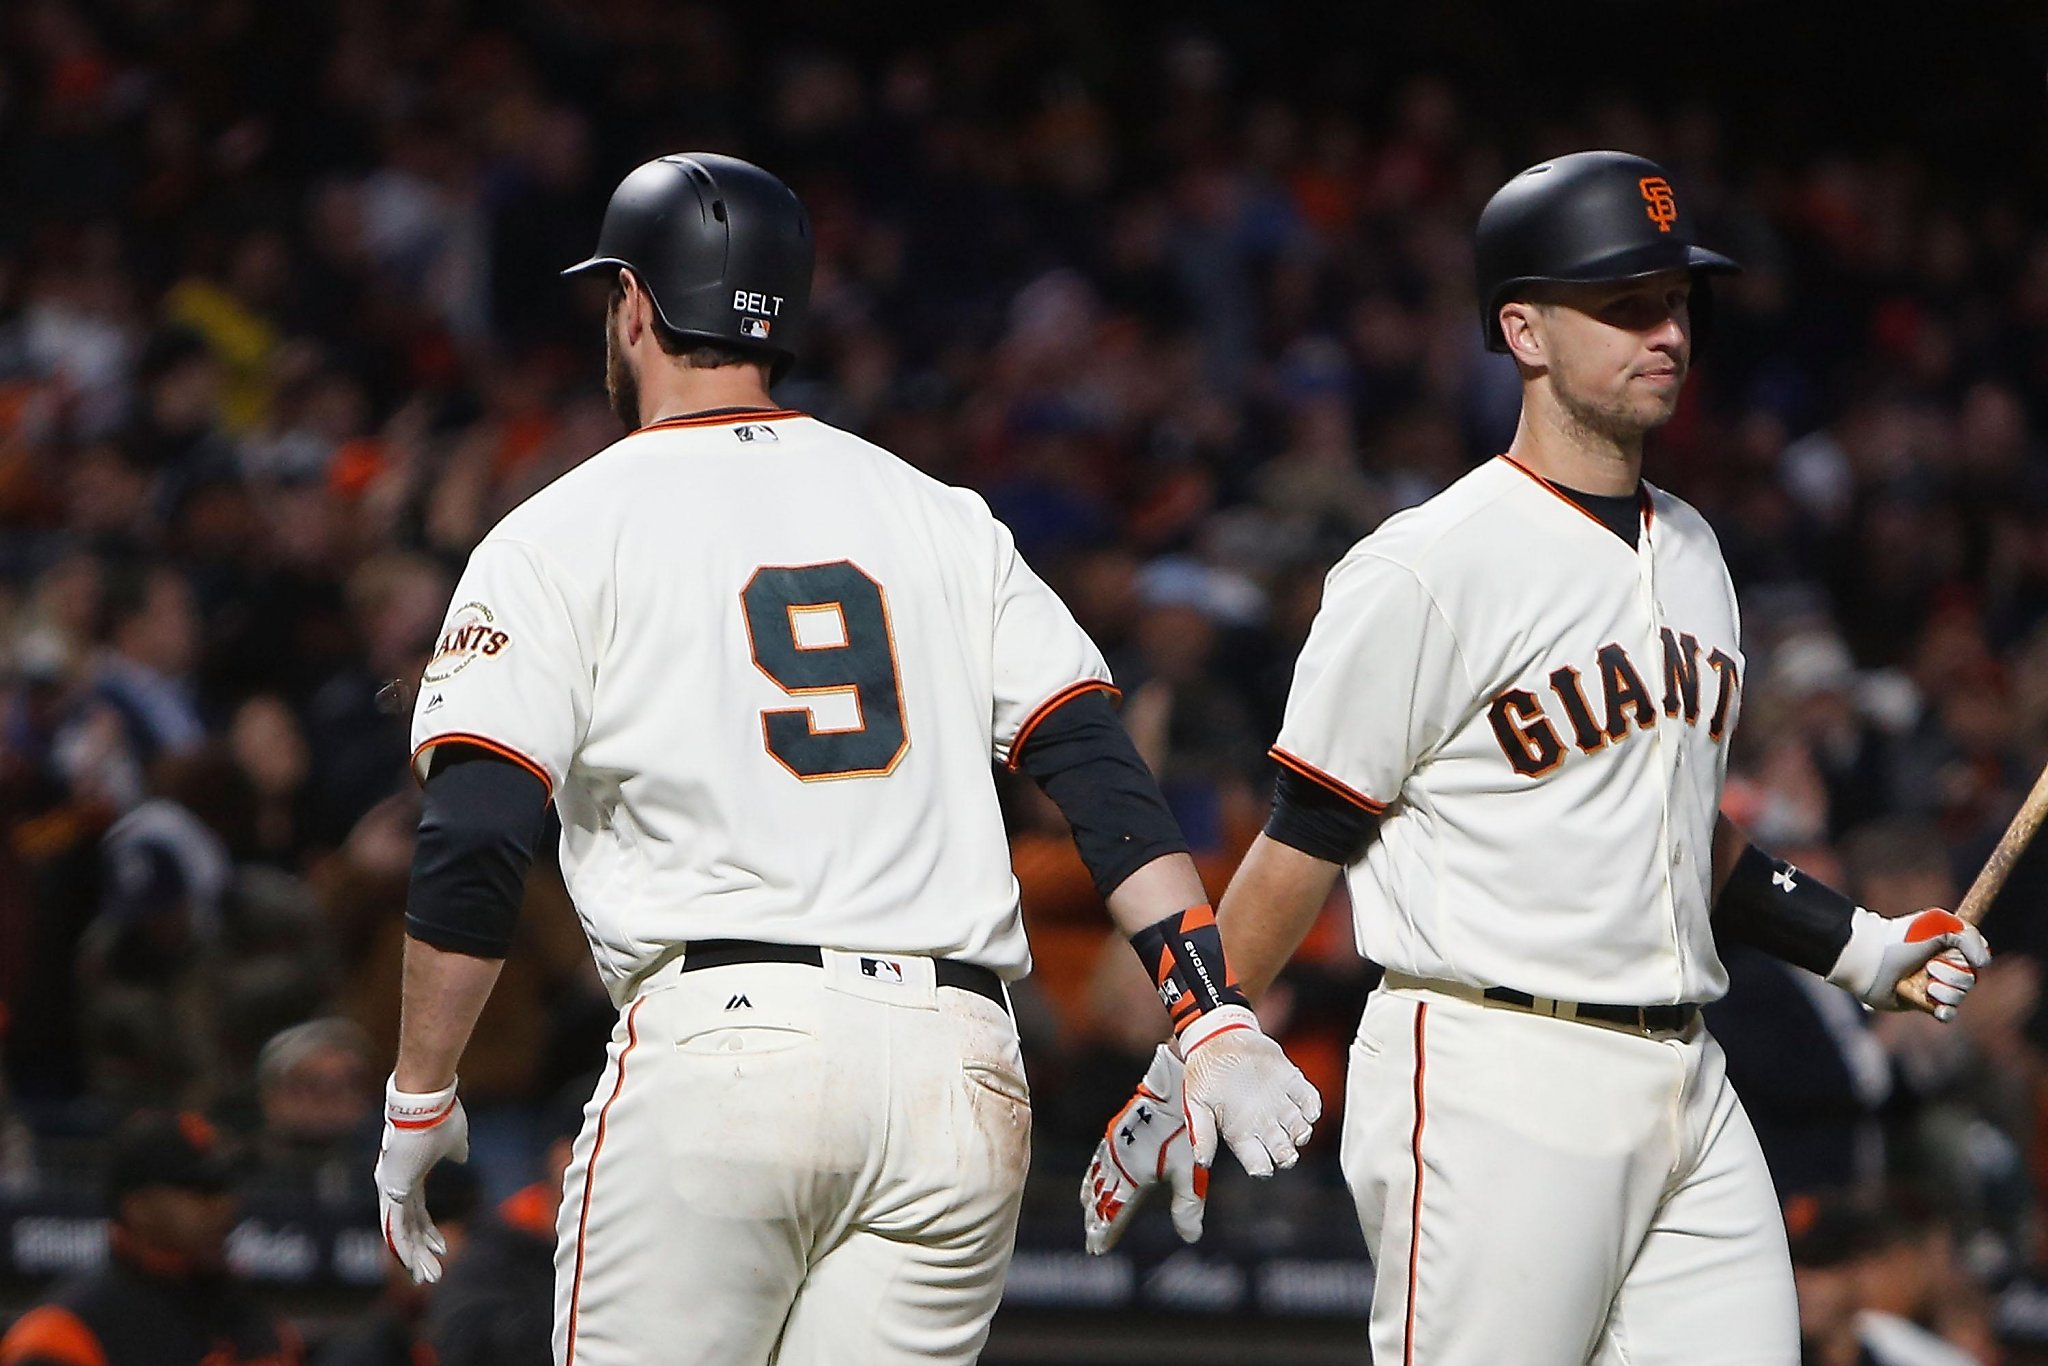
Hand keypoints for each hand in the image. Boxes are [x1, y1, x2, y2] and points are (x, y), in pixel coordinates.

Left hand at [373, 1075, 468, 1282]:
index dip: (430, 1232)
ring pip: (402, 1233)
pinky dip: (404, 1247)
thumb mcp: (455, 1141)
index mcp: (410, 1174)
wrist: (425, 1106)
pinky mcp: (393, 1191)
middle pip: (409, 1227)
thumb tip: (461, 1157)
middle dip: (421, 1253)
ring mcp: (392, 1189)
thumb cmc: (441, 1119)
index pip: (418, 1212)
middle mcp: (395, 1185)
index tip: (442, 1248)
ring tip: (427, 1278)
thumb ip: (456, 1152)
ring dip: (415, 1257)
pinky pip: (396, 1227)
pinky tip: (411, 1264)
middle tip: (430, 1275)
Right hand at [1081, 1045, 1205, 1253]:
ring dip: (1092, 1200)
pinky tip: (1093, 1178)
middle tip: (1092, 1241)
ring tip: (1088, 1214)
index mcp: (1134, 1176)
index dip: (1105, 1232)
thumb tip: (1191, 1237)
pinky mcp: (1115, 1133)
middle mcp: (1118, 1163)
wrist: (1172, 1089)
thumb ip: (1188, 1206)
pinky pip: (1097, 1160)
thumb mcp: (1190, 1172)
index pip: (1114, 1212)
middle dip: (1095, 1221)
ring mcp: (1114, 1146)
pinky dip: (1092, 1176)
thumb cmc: (1184, 1132)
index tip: (1097, 1250)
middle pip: (1101, 1199)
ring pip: (1096, 1180)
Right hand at [1176, 1004, 1320, 1176]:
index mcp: (1241, 1133)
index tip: (1263, 1167)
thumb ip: (1202, 1132)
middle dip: (1288, 1157)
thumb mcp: (1196, 1102)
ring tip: (1299, 1131)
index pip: (1257, 1162)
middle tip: (1287, 1154)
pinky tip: (1308, 1110)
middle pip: (1283, 1151)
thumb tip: (1202, 1161)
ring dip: (1302, 1133)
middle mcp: (1263, 1123)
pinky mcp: (1291, 1083)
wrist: (1218, 1037)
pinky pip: (1310, 1100)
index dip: (1262, 1169)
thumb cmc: (1205, 1071)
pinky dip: (1313, 1107)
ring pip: (1300, 1129)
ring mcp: (1280, 1103)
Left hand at [1829, 907, 1990, 1021]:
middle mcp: (1942, 965)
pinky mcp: (1922, 1003)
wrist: (1870, 961)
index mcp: (1947, 945)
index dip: (1973, 956)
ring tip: (1926, 985)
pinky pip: (1947, 1014)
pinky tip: (1938, 1009)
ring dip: (1946, 992)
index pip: (1977, 955)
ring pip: (1959, 997)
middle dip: (1954, 975)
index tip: (1960, 950)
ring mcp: (1933, 985)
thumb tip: (1984, 963)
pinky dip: (1946, 1012)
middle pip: (1970, 979)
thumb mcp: (1937, 924)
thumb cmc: (1900, 939)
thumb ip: (1969, 936)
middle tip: (1930, 967)